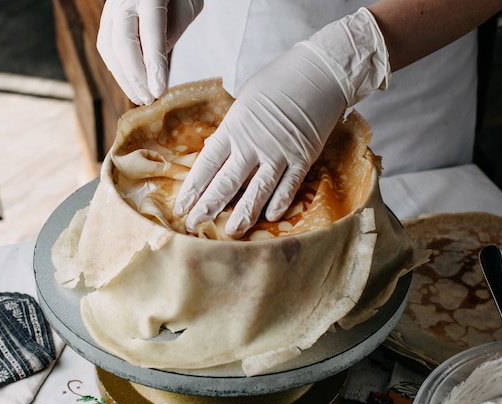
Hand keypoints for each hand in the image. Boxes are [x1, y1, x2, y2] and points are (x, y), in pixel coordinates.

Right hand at [97, 0, 202, 104]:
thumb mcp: (188, 6)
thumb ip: (173, 32)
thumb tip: (156, 66)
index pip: (150, 34)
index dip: (153, 66)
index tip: (159, 91)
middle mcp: (124, 0)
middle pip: (123, 43)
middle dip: (136, 77)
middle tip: (150, 99)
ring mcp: (112, 7)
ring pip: (108, 47)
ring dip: (124, 78)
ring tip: (141, 96)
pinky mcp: (107, 17)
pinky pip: (105, 45)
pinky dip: (117, 68)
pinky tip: (130, 83)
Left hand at [174, 8, 389, 238]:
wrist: (319, 73)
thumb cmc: (278, 82)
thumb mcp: (245, 101)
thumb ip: (233, 130)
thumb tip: (217, 151)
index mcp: (234, 127)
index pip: (207, 163)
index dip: (193, 187)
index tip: (182, 205)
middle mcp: (253, 143)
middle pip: (227, 182)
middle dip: (209, 206)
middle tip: (194, 225)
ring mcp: (279, 153)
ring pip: (257, 190)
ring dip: (243, 214)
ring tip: (230, 232)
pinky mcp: (303, 157)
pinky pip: (289, 186)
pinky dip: (279, 202)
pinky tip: (270, 218)